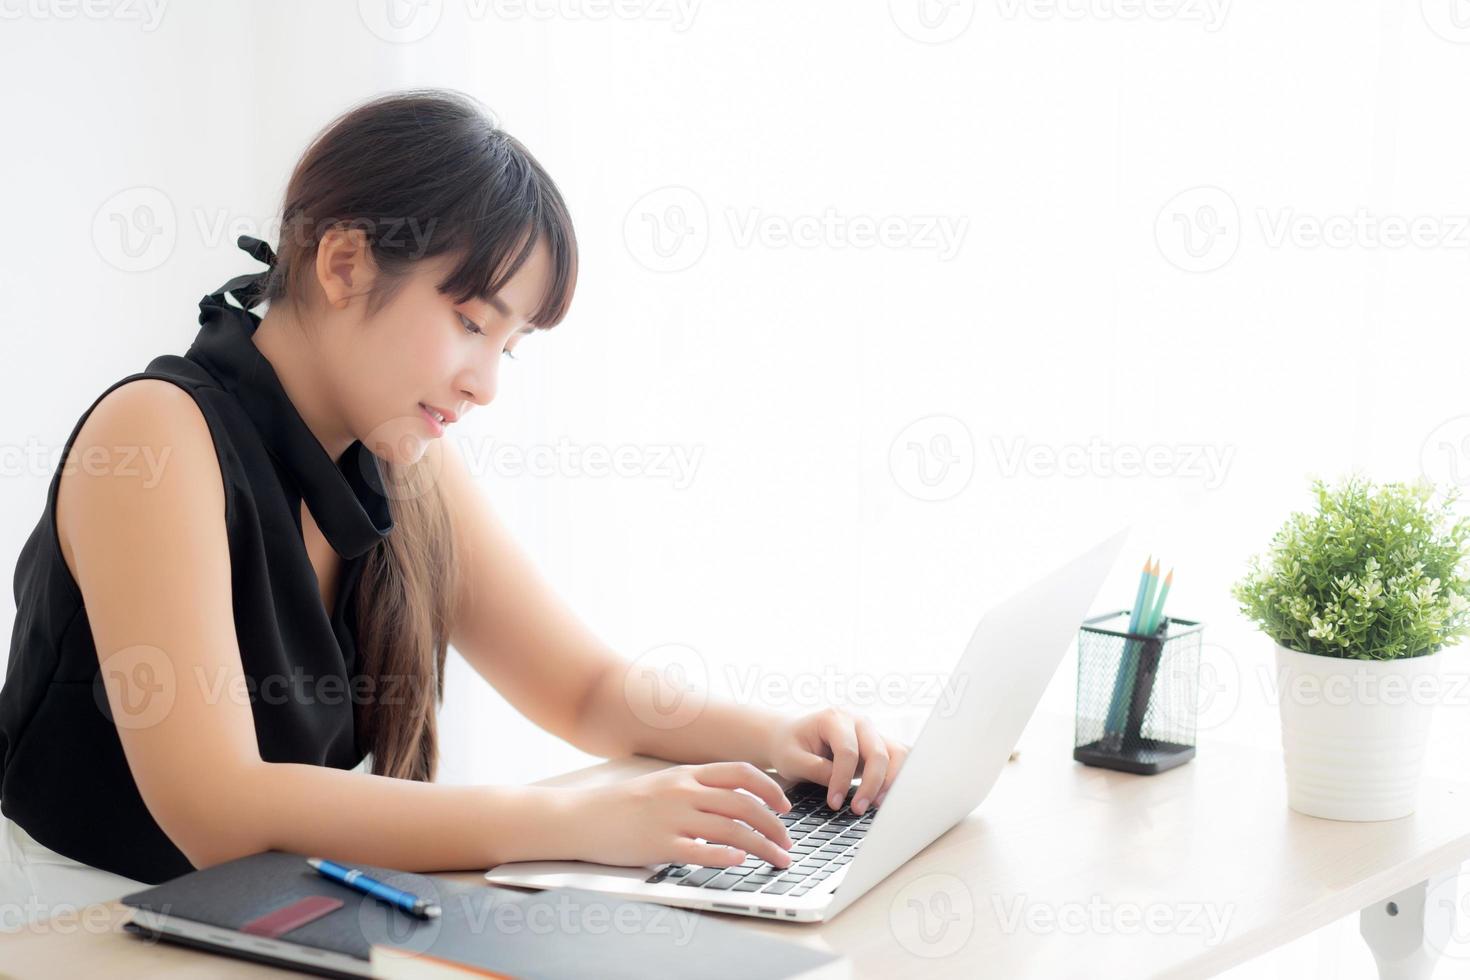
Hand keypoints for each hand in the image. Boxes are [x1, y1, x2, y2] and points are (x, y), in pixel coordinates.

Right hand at [566, 762, 795, 868]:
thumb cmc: (623, 804)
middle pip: (744, 805)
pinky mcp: (659, 845)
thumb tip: (735, 802)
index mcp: (687, 775)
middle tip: (787, 843)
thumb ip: (696, 790)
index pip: (741, 774)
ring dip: (762, 846)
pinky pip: (701, 851)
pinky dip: (726, 856)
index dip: (770, 789)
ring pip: (732, 830)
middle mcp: (684, 793)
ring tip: (777, 859)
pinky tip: (740, 862)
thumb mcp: (663, 785)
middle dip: (774, 826)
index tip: (784, 807)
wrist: (581, 817)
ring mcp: (672, 818)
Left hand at [764, 707, 910, 814]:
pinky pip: (897, 760)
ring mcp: (871, 732)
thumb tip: (841, 785)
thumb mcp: (791, 759)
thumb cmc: (789, 746)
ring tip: (875, 805)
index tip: (834, 803)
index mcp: (834, 718)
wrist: (790, 738)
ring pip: (896, 755)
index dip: (843, 780)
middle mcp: (858, 721)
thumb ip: (815, 770)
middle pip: (877, 752)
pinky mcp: (878, 745)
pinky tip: (883, 798)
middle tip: (857, 809)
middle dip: (871, 785)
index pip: (848, 751)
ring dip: (890, 782)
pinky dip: (896, 779)